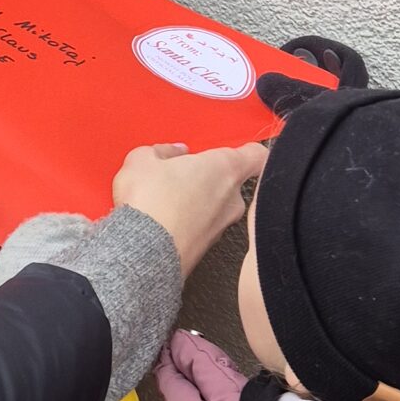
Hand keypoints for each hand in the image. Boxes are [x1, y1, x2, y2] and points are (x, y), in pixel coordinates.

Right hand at [111, 140, 267, 275]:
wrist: (143, 251)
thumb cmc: (150, 204)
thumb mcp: (142, 161)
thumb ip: (161, 151)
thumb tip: (168, 153)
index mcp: (225, 168)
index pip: (256, 155)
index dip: (248, 151)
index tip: (239, 149)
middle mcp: (231, 199)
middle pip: (231, 182)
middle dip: (209, 178)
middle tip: (183, 174)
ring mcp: (222, 227)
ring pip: (216, 207)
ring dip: (197, 202)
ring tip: (165, 200)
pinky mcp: (207, 248)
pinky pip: (202, 229)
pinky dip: (188, 224)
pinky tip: (163, 221)